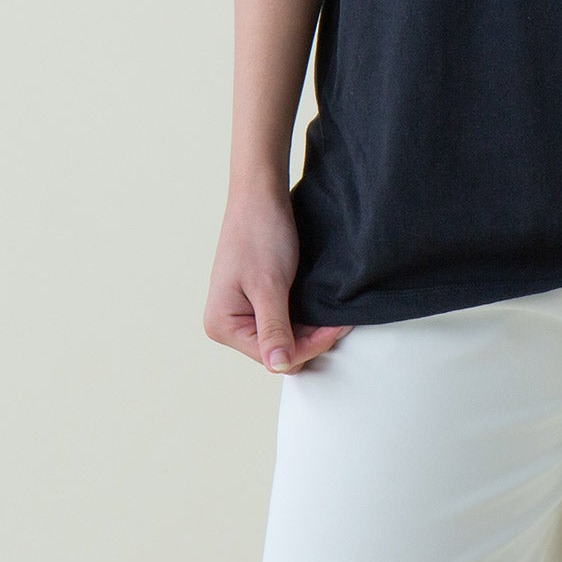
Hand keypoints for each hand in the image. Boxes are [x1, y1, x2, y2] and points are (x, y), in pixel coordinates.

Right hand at [204, 185, 352, 372]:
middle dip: (311, 339)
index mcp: (222, 325)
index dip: (308, 345)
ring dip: (310, 329)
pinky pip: (284, 320)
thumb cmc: (260, 233)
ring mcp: (241, 312)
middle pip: (278, 351)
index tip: (338, 326)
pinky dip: (304, 317)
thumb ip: (274, 329)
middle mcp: (227, 324)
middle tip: (340, 319)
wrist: (261, 193)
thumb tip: (280, 367)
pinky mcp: (256, 299)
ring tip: (335, 314)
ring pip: (284, 337)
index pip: (273, 356)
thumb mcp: (269, 285)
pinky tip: (321, 307)